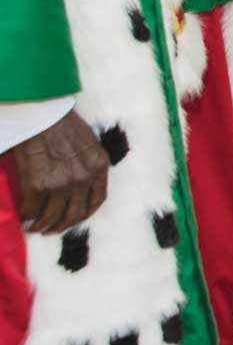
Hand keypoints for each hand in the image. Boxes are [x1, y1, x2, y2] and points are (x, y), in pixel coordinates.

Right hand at [5, 111, 108, 233]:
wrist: (42, 115)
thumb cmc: (63, 123)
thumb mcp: (89, 143)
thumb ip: (88, 164)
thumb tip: (81, 182)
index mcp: (99, 167)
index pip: (97, 200)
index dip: (85, 213)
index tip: (75, 218)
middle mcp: (83, 179)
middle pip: (76, 214)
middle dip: (62, 225)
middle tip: (51, 228)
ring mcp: (61, 184)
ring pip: (52, 216)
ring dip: (42, 225)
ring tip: (34, 226)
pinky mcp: (38, 186)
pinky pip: (31, 209)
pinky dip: (25, 215)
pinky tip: (22, 215)